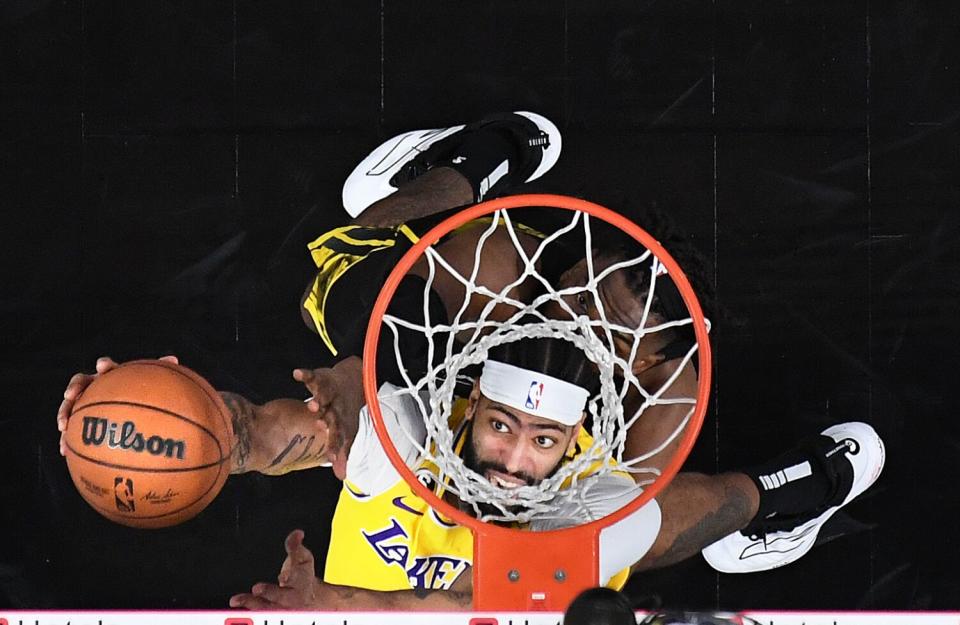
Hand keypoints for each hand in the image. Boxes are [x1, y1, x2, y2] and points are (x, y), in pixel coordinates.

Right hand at [57, 355, 178, 455]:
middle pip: (81, 382)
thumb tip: (173, 360)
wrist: (134, 418)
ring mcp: (86, 404)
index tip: (103, 366)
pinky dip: (67, 440)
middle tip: (70, 396)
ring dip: (64, 414)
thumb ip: (159, 375)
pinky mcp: (82, 423)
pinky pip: (72, 431)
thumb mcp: (152, 388)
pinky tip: (65, 452)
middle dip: (74, 388)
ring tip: (63, 427)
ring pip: (70, 406)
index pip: (107, 366)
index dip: (105, 365)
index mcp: (112, 377)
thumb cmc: (144, 399)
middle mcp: (96, 387)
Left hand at [229, 529, 324, 609]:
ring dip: (253, 604)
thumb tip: (297, 534)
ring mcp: (282, 609)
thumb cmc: (302, 577)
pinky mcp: (271, 615)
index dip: (291, 577)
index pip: (298, 578)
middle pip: (282, 596)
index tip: (283, 577)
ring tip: (237, 599)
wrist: (310, 600)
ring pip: (268, 608)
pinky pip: (259, 614)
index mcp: (302, 581)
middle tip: (257, 588)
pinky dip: (247, 611)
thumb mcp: (303, 559)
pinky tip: (236, 606)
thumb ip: (296, 546)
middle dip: (270, 592)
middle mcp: (293, 597)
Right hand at [292, 356, 363, 479]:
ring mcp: (329, 393)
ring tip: (313, 404)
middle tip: (321, 425)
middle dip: (327, 422)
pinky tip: (297, 374)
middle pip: (331, 415)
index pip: (338, 436)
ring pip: (324, 395)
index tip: (331, 457)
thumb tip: (342, 476)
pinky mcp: (320, 379)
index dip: (334, 446)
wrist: (353, 382)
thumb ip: (340, 453)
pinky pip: (312, 376)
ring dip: (319, 399)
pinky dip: (305, 374)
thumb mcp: (344, 431)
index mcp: (340, 422)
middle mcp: (335, 408)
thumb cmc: (344, 412)